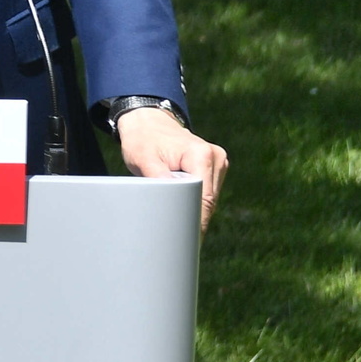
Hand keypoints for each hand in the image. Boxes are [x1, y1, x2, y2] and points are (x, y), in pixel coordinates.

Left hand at [117, 106, 227, 230]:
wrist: (147, 122)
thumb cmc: (142, 139)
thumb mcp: (143, 159)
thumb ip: (158, 179)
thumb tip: (171, 206)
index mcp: (202, 155)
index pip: (205, 198)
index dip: (196, 220)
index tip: (187, 239)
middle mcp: (215, 158)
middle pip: (209, 201)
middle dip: (195, 218)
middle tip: (178, 239)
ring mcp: (217, 163)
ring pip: (209, 199)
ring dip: (195, 210)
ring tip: (178, 224)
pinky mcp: (213, 169)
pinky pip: (206, 193)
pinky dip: (195, 202)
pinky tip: (182, 210)